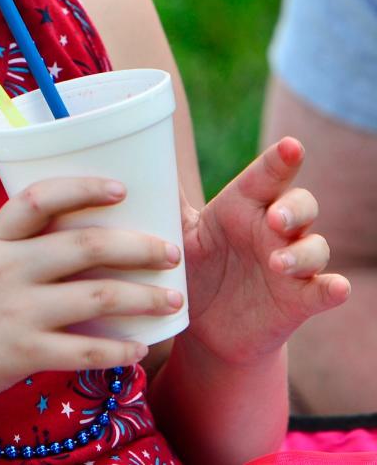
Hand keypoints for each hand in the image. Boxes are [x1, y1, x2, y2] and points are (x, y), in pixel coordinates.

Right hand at [0, 176, 183, 403]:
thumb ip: (20, 247)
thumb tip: (82, 231)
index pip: (38, 198)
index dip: (82, 188)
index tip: (120, 188)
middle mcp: (4, 268)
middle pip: (82, 246)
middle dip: (135, 246)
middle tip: (170, 251)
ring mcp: (14, 310)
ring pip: (94, 295)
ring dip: (141, 297)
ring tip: (172, 298)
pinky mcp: (22, 353)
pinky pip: (83, 349)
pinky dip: (117, 350)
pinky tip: (139, 349)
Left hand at [180, 136, 350, 365]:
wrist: (205, 326)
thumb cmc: (193, 265)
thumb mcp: (178, 231)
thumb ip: (166, 199)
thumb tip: (137, 159)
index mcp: (242, 205)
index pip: (266, 175)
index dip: (280, 160)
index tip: (291, 146)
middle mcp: (272, 228)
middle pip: (300, 203)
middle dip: (294, 207)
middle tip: (274, 218)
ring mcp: (291, 264)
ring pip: (315, 246)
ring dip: (303, 252)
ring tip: (279, 263)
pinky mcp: (300, 299)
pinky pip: (324, 289)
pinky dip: (332, 287)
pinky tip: (334, 287)